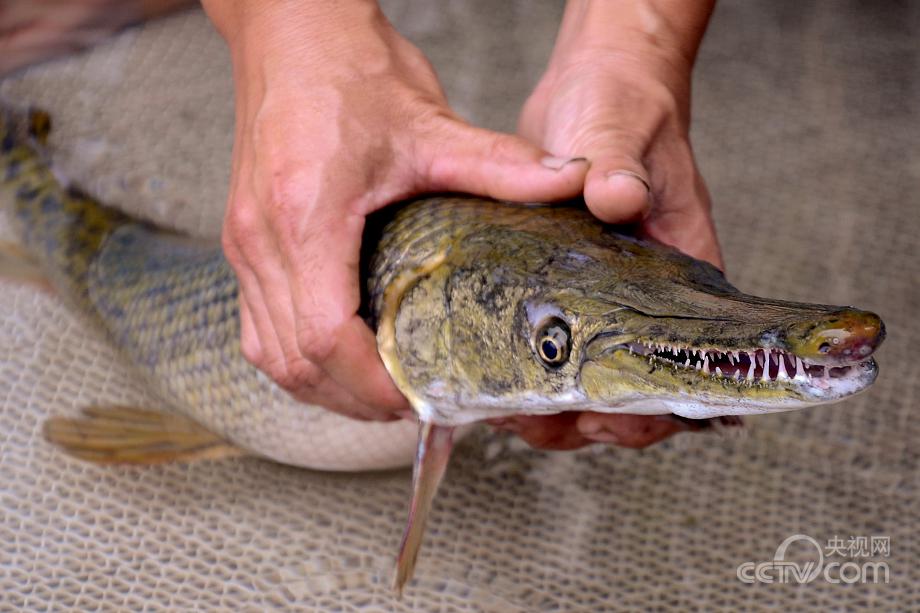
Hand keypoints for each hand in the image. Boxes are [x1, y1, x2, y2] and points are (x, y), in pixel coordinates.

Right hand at [202, 0, 589, 420]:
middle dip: (355, 399)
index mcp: (306, 216)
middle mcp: (262, 239)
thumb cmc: (348, 71)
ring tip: (381, 393)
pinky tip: (340, 356)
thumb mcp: (431, 122)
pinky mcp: (244, 239)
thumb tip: (570, 182)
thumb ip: (502, 163)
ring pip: (269, 354)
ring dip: (323, 387)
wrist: (289, 30)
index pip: (326, 337)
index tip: (419, 398)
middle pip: (295, 362)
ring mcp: (245, 243)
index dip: (373, 384)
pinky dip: (297, 359)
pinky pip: (257, 327)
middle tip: (413, 406)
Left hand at [498, 0, 721, 448]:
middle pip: (627, 390)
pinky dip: (523, 370)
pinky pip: (549, 348)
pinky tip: (484, 372)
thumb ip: (620, 165)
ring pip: (584, 378)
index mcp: (680, 272)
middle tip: (531, 419)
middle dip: (583, 418)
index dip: (646, 407)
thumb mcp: (621, 131)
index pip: (680, 365)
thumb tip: (616, 196)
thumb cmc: (627, 107)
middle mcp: (643, 298)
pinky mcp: (563, 291)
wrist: (595, 91)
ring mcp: (602, 299)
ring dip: (547, 403)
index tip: (602, 419)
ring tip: (499, 406)